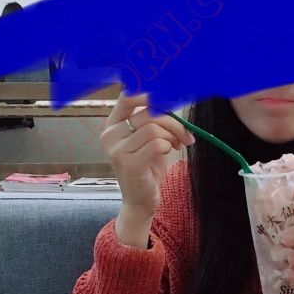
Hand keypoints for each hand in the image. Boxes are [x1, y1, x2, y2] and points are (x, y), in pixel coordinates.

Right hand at [100, 92, 194, 216]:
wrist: (140, 199)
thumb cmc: (147, 166)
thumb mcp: (148, 138)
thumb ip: (154, 118)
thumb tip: (172, 96)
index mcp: (112, 124)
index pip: (128, 97)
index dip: (150, 94)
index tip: (170, 101)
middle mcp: (109, 135)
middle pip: (148, 113)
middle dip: (173, 122)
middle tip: (184, 134)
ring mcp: (116, 150)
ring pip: (154, 129)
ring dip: (172, 136)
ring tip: (175, 145)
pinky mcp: (128, 164)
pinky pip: (157, 144)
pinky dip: (167, 146)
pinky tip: (167, 152)